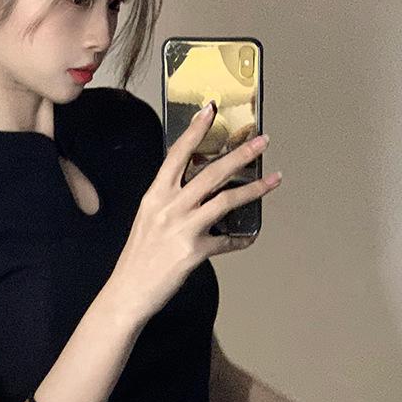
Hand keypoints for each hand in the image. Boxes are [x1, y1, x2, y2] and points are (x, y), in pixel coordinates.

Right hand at [108, 101, 280, 325]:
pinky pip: (227, 241)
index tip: (210, 110)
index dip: (195, 131)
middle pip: (211, 172)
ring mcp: (182, 228)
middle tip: (262, 141)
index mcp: (155, 195)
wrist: (128, 290)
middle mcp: (169, 207)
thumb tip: (197, 188)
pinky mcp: (194, 251)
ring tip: (273, 179)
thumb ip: (169, 200)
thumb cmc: (138, 256)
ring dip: (254, 188)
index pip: (177, 155)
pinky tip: (250, 236)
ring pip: (226, 200)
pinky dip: (241, 239)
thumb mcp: (148, 218)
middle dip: (241, 154)